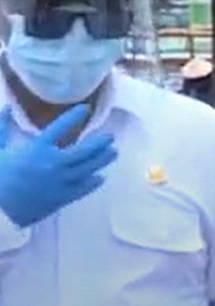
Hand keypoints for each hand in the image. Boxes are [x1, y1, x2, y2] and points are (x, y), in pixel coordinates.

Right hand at [0, 104, 117, 227]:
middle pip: (84, 150)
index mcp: (37, 148)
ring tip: (113, 153)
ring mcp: (59, 181)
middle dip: (100, 142)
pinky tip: (100, 178)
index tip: (86, 108)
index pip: (61, 127)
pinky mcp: (60, 198)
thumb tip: (6, 107)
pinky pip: (82, 188)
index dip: (74, 116)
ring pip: (87, 168)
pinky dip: (93, 182)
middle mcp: (53, 162)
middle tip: (110, 137)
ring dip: (102, 160)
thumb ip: (2, 127)